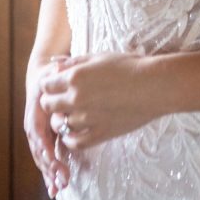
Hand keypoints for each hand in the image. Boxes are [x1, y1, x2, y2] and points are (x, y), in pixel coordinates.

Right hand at [25, 58, 70, 197]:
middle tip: (61, 181)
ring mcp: (37, 135)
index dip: (44, 146)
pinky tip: (55, 189)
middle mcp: (33, 125)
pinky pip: (46, 159)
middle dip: (49, 167)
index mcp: (35, 111)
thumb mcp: (54, 70)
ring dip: (49, 174)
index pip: (38, 131)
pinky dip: (49, 174)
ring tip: (59, 188)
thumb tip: (60, 64)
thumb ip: (57, 70)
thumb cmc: (51, 74)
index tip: (53, 158)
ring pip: (41, 158)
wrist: (41, 78)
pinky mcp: (44, 140)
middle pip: (38, 150)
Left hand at [39, 51, 162, 149]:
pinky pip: (73, 142)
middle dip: (51, 102)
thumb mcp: (100, 57)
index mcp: (75, 77)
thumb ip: (76, 62)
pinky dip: (69, 138)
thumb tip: (57, 67)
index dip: (49, 85)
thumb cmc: (129, 66)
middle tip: (60, 100)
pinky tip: (74, 131)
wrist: (153, 86)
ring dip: (61, 120)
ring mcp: (86, 119)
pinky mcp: (98, 134)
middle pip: (48, 105)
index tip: (56, 85)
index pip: (46, 85)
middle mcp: (76, 98)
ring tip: (69, 115)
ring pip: (59, 125)